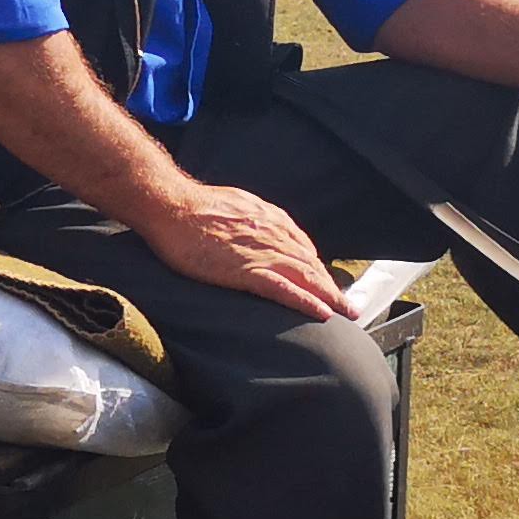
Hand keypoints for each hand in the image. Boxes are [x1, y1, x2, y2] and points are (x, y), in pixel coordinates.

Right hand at [141, 180, 347, 320]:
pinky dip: (305, 302)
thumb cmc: (191, 206)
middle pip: (311, 264)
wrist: (170, 205)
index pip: (302, 247)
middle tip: (348, 306)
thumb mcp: (233, 204)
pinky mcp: (246, 270)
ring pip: (306, 277)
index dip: (317, 268)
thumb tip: (253, 228)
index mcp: (269, 218)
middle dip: (331, 286)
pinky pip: (284, 289)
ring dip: (329, 297)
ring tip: (346, 314)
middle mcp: (273, 234)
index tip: (326, 283)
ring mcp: (261, 252)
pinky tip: (321, 313)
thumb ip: (250, 218)